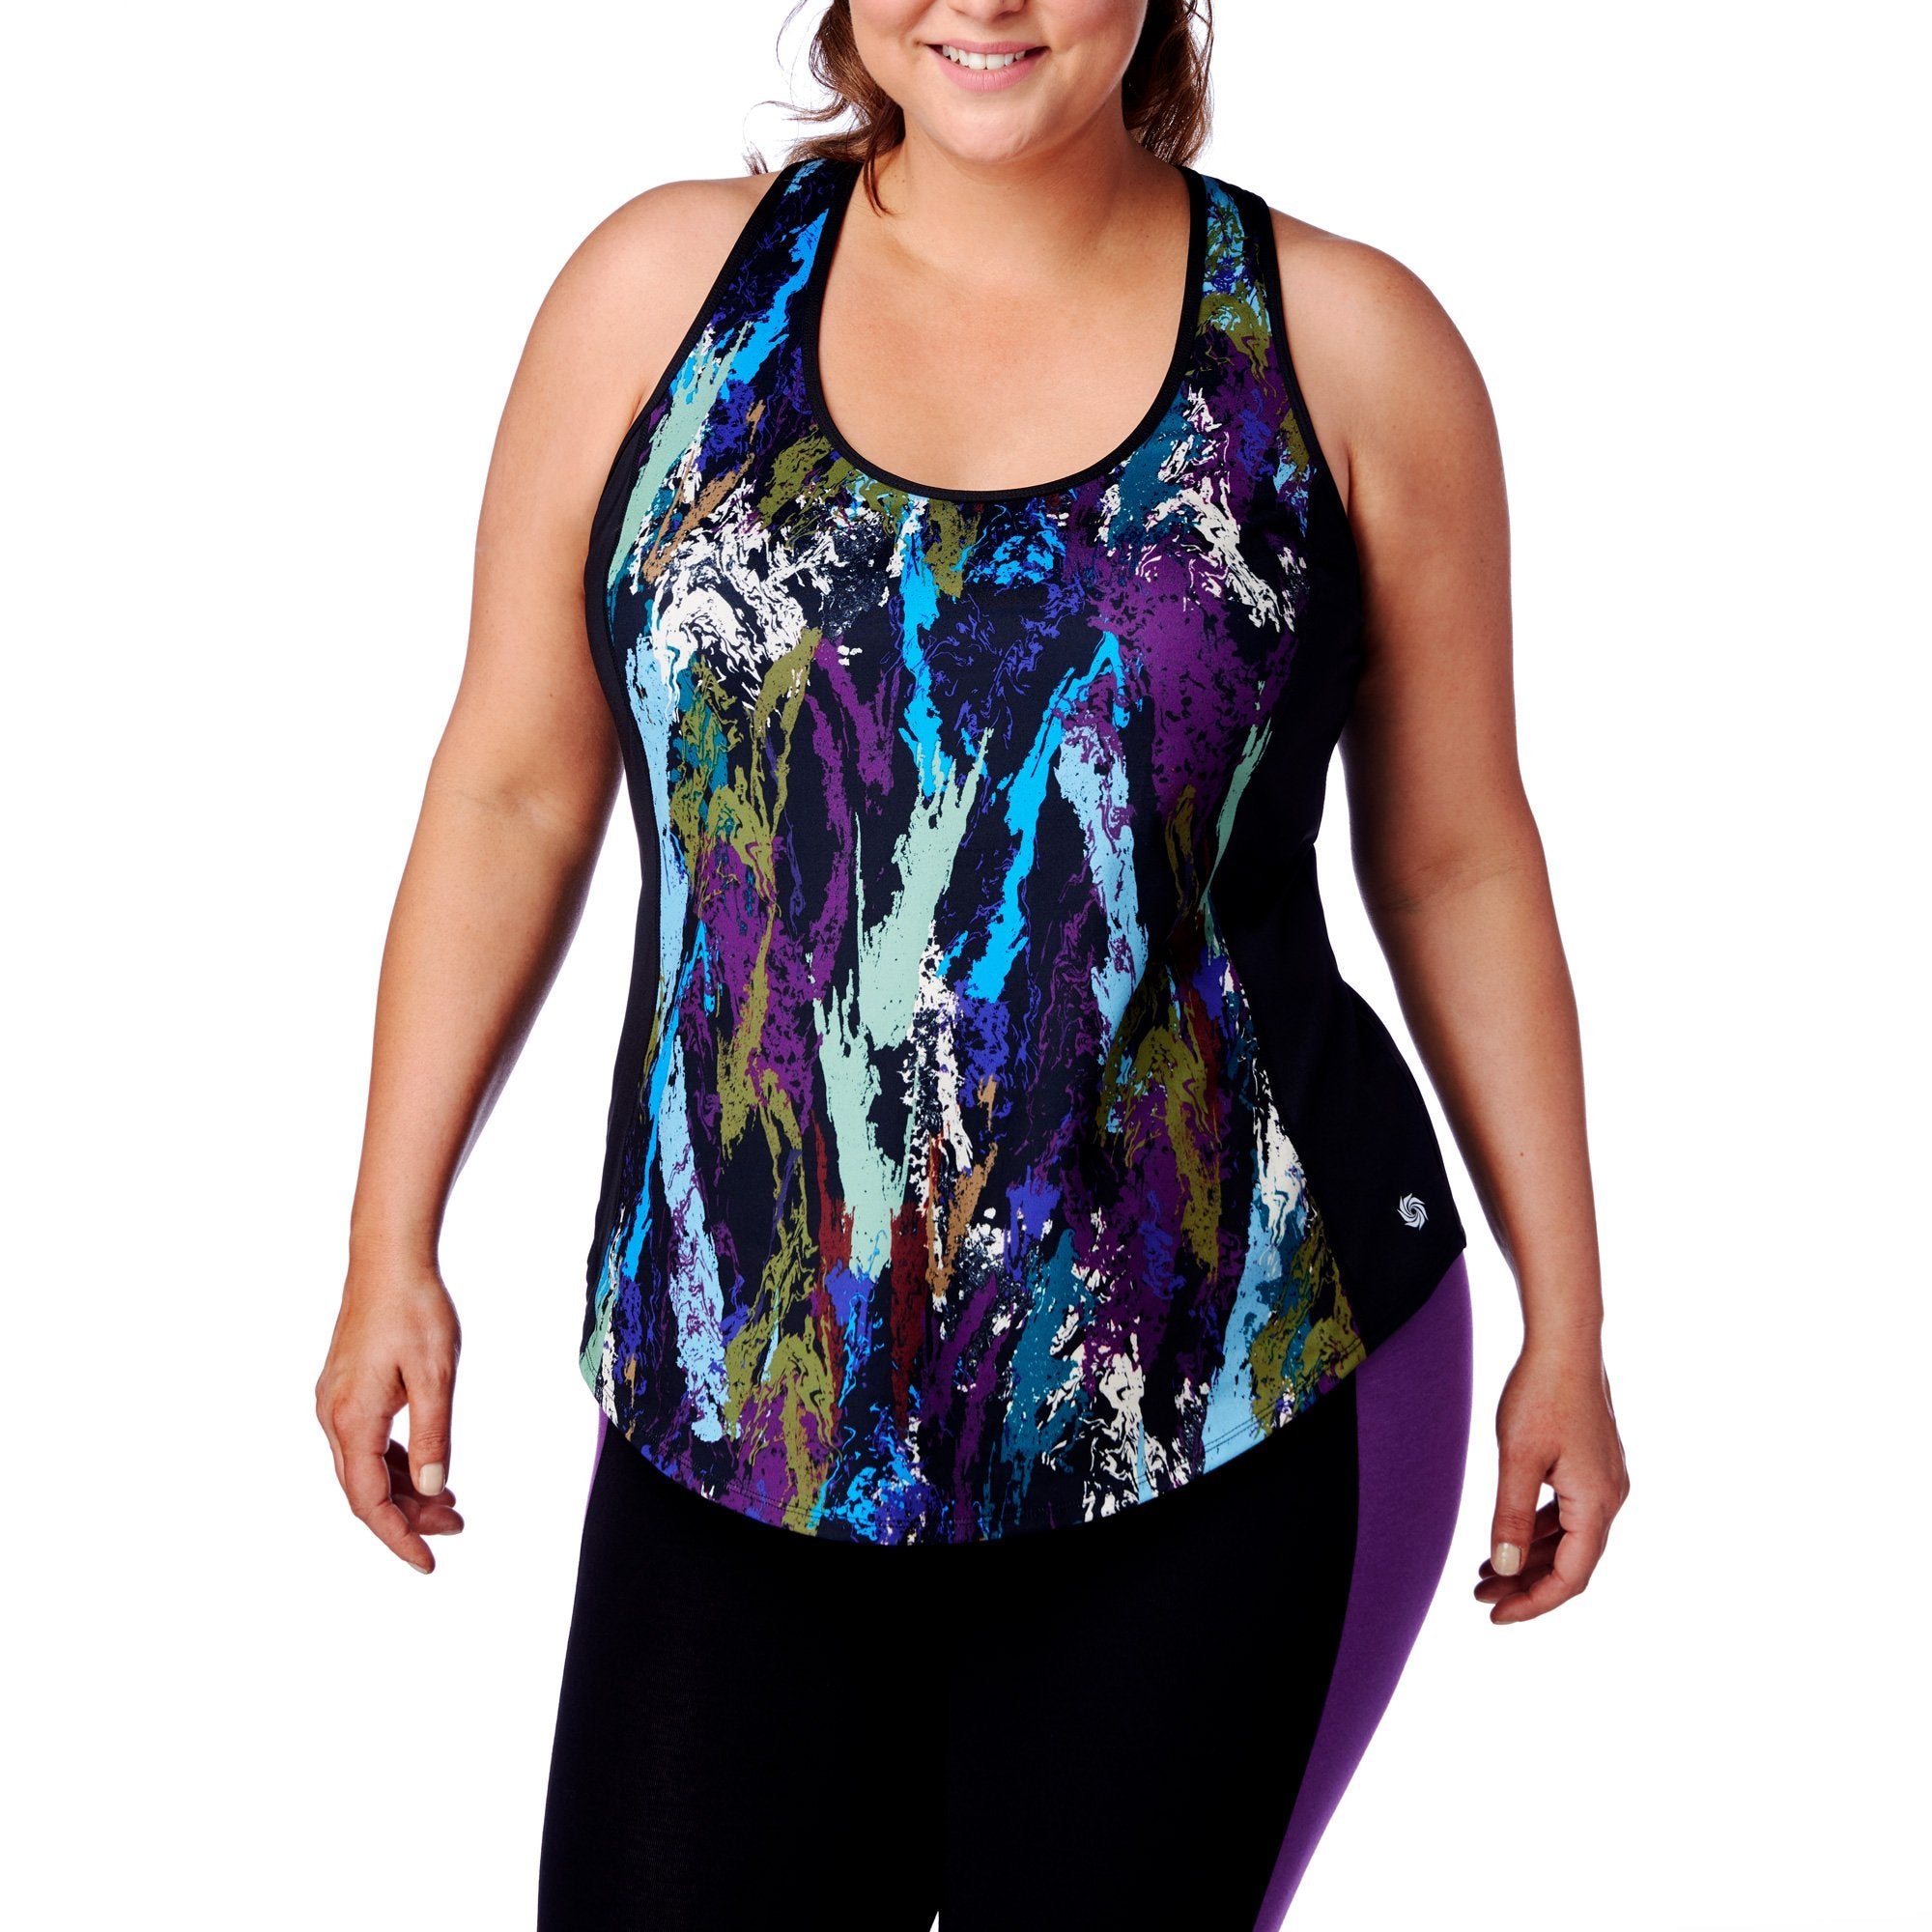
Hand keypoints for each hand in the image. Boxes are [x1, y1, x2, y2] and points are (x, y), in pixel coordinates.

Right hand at [315, 1262, 464, 1573]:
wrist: (389, 1259)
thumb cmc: (415, 1310)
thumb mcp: (435, 1377)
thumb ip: (433, 1437)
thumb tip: (431, 1490)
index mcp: (352, 1420)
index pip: (368, 1501)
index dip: (398, 1538)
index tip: (427, 1563)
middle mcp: (334, 1417)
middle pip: (366, 1489)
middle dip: (409, 1517)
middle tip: (457, 1527)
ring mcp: (336, 1402)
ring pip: (367, 1466)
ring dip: (405, 1489)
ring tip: (450, 1504)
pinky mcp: (346, 1389)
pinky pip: (367, 1442)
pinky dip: (395, 1462)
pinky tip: (424, 1468)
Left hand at [1476, 1335, 1628, 1623]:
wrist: (1566, 1344)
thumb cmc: (1542, 1395)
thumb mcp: (1519, 1459)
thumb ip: (1510, 1516)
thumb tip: (1503, 1569)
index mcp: (1598, 1504)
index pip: (1571, 1576)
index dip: (1534, 1602)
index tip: (1496, 1615)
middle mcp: (1609, 1498)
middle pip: (1569, 1562)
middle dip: (1525, 1583)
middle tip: (1480, 1596)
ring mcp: (1603, 1482)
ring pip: (1566, 1538)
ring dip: (1528, 1558)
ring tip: (1484, 1573)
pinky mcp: (1591, 1466)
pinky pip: (1566, 1514)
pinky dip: (1536, 1530)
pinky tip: (1505, 1537)